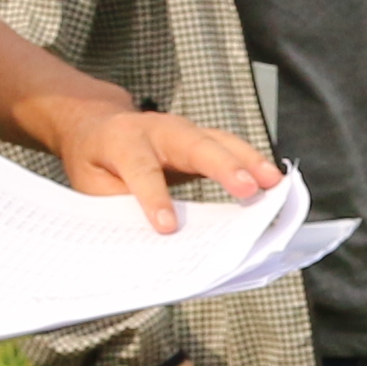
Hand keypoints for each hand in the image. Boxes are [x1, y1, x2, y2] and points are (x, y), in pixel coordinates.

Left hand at [18, 95, 275, 230]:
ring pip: (220, 141)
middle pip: (194, 145)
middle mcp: (157, 128)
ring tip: (274, 184)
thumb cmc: (95, 162)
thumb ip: (121, 207)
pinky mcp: (201, 138)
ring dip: (250, 162)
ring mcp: (183, 130)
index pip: (141, 170)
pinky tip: (273, 182)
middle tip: (249, 188)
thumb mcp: (92, 188)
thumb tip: (155, 239)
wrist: (96, 126)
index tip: (165, 228)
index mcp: (122, 141)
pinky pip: (229, 148)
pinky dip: (252, 163)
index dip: (154, 199)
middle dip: (223, 167)